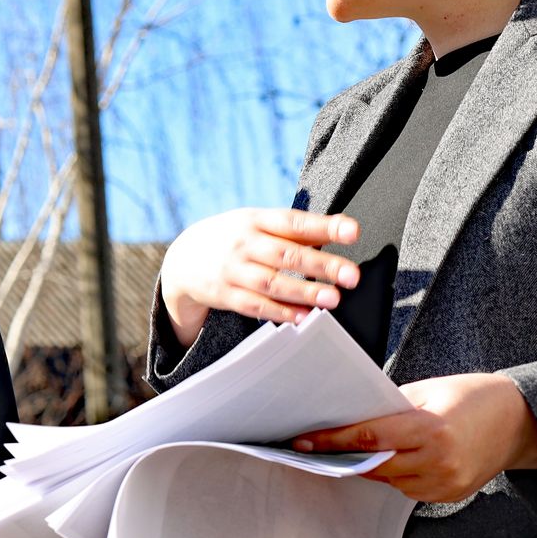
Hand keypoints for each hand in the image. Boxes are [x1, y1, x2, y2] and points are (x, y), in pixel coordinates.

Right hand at [159, 208, 360, 345]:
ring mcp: (232, 270)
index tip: (353, 232)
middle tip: (351, 275)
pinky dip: (279, 312)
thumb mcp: (256, 223)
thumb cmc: (232, 238)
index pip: (293, 222)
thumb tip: (343, 228)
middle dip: (320, 265)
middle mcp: (243, 244)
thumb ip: (297, 229)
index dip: (324, 227)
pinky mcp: (225, 295)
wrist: (183, 259)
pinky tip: (302, 317)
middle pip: (285, 255)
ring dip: (303, 292)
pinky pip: (254, 305)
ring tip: (332, 299)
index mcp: (255, 220)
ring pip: (271, 283)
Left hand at [293, 373, 536, 502]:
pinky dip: (394, 476)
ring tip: (352, 450)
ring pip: (389, 480)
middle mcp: (439, 461)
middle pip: (374, 463)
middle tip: (314, 446)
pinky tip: (392, 460)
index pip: (368, 437)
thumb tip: (348, 420)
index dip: (331, 440)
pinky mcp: (451, 495)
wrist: (521, 421)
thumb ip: (389, 408)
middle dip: (344, 455)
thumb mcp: (427, 391)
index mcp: (431, 429)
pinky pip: (408, 490)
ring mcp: (447, 482)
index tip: (303, 440)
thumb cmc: (471, 397)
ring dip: (369, 466)